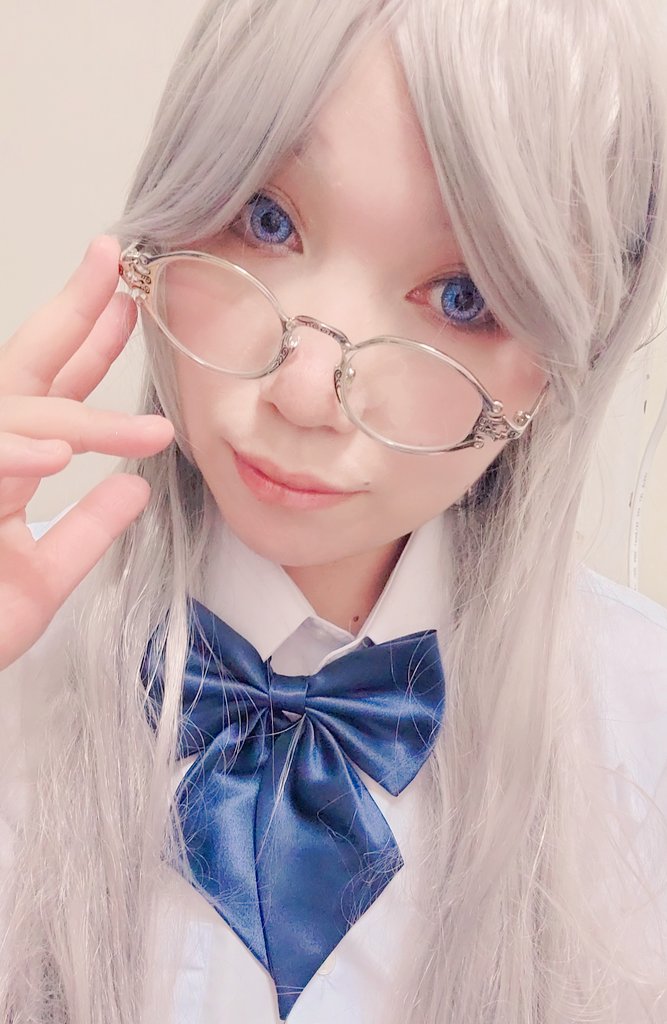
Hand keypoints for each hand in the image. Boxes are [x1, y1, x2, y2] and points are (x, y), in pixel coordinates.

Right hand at [0, 235, 174, 670]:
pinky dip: (10, 459)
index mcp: (5, 469)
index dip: (89, 346)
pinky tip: (52, 456)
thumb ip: (83, 534)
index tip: (129, 302)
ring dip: (81, 421)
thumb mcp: (39, 582)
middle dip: (69, 314)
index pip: (51, 394)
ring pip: (13, 419)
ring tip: (151, 431)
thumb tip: (135, 491)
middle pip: (23, 371)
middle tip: (114, 262)